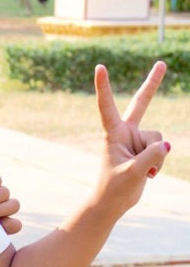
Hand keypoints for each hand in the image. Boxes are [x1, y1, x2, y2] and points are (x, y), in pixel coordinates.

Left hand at [95, 62, 170, 214]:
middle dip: (153, 84)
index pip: (107, 106)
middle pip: (141, 104)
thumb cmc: (114, 188)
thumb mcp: (132, 174)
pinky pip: (162, 150)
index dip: (104, 86)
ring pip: (158, 139)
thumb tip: (167, 145)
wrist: (113, 202)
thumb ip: (150, 157)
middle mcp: (125, 132)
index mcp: (112, 134)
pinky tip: (148, 173)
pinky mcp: (145, 149)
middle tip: (162, 63)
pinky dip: (159, 162)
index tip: (99, 67)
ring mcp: (136, 140)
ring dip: (155, 158)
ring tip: (141, 171)